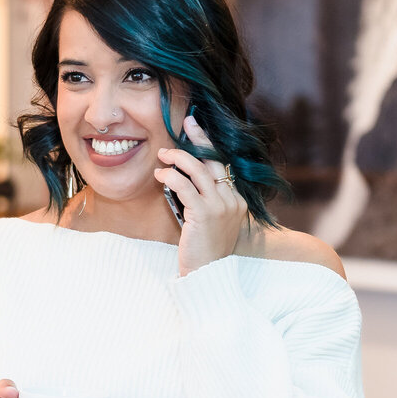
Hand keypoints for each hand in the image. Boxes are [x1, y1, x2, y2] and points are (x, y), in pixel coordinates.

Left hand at [155, 114, 246, 276]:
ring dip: (179, 158)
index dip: (208, 147)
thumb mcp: (208, 222)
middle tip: (186, 123)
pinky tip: (160, 174)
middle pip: (216, 161)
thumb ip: (201, 201)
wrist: (208, 274)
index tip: (196, 130)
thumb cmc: (203, 250)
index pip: (222, 166)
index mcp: (236, 201)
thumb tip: (182, 179)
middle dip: (200, 139)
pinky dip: (171, 176)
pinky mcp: (204, 214)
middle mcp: (233, 200)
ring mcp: (221, 206)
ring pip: (200, 170)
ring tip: (163, 154)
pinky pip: (185, 187)